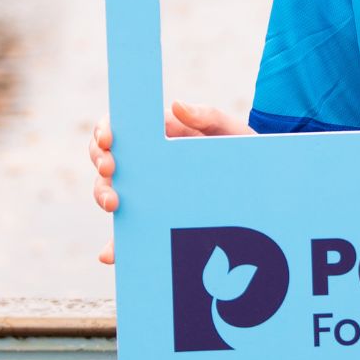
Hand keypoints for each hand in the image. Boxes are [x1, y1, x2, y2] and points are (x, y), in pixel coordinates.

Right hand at [88, 101, 254, 264]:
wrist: (259, 182)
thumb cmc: (241, 148)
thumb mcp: (229, 129)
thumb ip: (207, 115)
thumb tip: (176, 106)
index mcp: (161, 133)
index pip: (122, 127)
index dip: (106, 130)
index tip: (108, 139)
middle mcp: (147, 161)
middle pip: (107, 158)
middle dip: (100, 162)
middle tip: (109, 169)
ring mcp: (149, 190)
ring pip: (110, 191)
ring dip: (103, 195)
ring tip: (113, 204)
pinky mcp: (155, 216)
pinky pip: (131, 230)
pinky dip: (118, 243)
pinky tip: (112, 254)